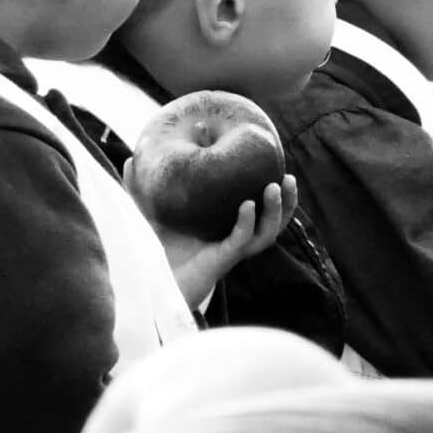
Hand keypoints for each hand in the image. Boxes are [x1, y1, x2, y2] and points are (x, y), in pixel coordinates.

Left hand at [162, 175, 295, 308]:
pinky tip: (247, 205)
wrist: (155, 277)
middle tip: (289, 178)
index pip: (265, 211)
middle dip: (288, 202)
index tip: (281, 168)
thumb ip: (157, 186)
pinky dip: (246, 222)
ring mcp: (233, 250)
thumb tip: (142, 156)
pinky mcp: (223, 259)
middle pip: (275, 223)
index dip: (279, 194)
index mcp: (233, 227)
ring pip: (266, 234)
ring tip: (274, 188)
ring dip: (274, 212)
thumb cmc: (160, 244)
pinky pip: (241, 240)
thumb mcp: (162, 210)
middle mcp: (239, 240)